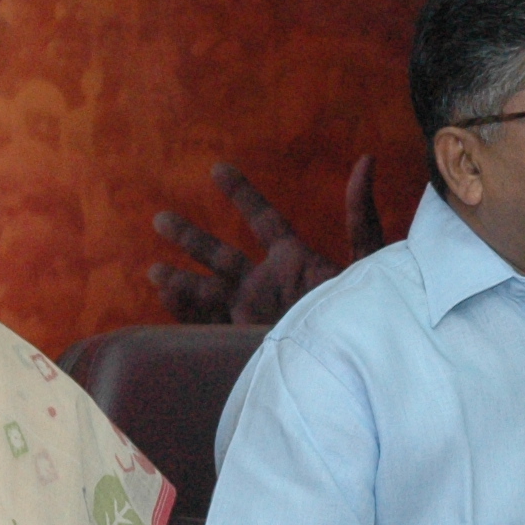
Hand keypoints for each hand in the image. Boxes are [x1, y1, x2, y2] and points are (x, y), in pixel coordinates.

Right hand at [150, 158, 386, 325]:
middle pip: (221, 255)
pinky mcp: (246, 343)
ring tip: (154, 272)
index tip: (217, 169)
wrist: (356, 364)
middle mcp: (267, 284)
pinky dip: (187, 314)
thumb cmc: (366, 314)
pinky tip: (166, 298)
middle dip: (190, 238)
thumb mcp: (369, 260)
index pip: (263, 219)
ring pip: (208, 292)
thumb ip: (361, 215)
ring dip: (180, 281)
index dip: (241, 194)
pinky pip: (209, 327)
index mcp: (294, 260)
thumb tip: (366, 160)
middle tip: (160, 219)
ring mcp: (253, 314)